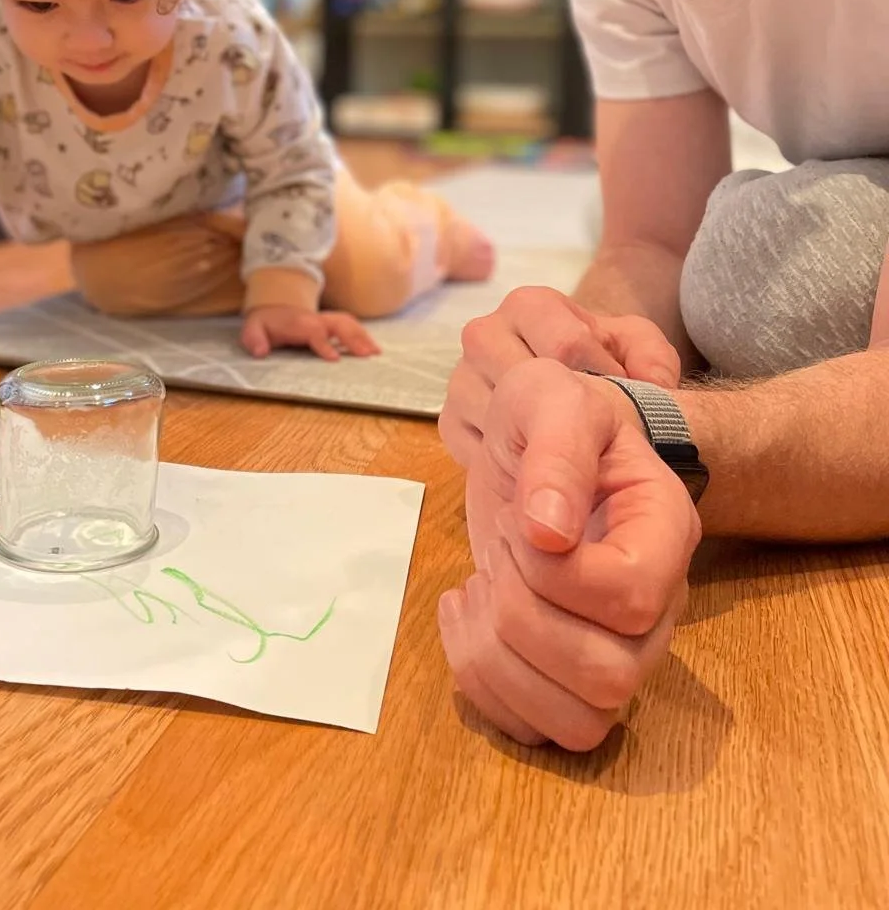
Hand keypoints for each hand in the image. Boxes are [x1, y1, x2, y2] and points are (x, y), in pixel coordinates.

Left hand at [240, 305, 380, 361]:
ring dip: (362, 336)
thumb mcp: (252, 329)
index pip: (314, 332)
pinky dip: (363, 335)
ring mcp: (325, 320)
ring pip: (347, 323)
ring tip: (376, 353)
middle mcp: (315, 320)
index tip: (334, 359)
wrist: (272, 308)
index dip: (323, 344)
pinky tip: (373, 349)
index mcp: (298, 323)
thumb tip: (260, 352)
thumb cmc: (264, 323)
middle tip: (367, 355)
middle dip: (353, 338)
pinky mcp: (331, 324)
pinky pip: (350, 325)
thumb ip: (253, 339)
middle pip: (338, 324)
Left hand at [438, 359, 699, 751]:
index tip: (522, 520)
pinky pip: (536, 729)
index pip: (631, 597)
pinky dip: (479, 681)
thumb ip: (557, 452)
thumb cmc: (553, 415)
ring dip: (498, 659)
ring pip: (577, 723)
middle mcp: (657, 607)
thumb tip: (549, 532)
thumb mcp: (551, 399)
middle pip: (608, 677)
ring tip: (476, 588)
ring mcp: (618, 649)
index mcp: (665, 534)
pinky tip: (463, 612)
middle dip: (522, 615)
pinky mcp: (567, 674)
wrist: (537, 440)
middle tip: (498, 552)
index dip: (556, 573)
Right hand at [440, 288, 679, 468]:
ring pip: (497, 420)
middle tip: (598, 432)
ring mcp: (461, 379)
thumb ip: (653, 357)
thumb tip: (652, 386)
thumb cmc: (602, 358)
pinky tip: (538, 463)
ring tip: (569, 449)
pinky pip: (476, 451)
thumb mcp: (638, 347)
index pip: (566, 346)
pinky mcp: (450, 421)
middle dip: (568, 414)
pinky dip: (510, 466)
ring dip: (536, 442)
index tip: (622, 400)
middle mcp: (483, 335)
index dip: (604, 381)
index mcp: (529, 305)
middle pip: (524, 382)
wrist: (564, 377)